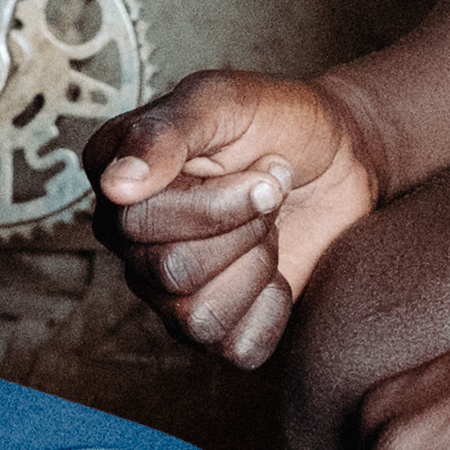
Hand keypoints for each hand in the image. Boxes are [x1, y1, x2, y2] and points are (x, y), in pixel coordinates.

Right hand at [83, 68, 384, 368]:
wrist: (335, 157)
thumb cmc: (275, 121)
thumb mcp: (223, 101)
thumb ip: (164, 135)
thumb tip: (113, 186)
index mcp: (114, 178)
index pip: (138, 223)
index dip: (215, 204)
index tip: (264, 165)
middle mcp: (127, 241)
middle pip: (172, 272)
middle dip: (244, 230)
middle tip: (271, 192)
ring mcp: (164, 290)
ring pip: (196, 318)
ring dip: (256, 267)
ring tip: (270, 227)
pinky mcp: (214, 326)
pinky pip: (235, 348)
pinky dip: (272, 309)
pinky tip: (277, 270)